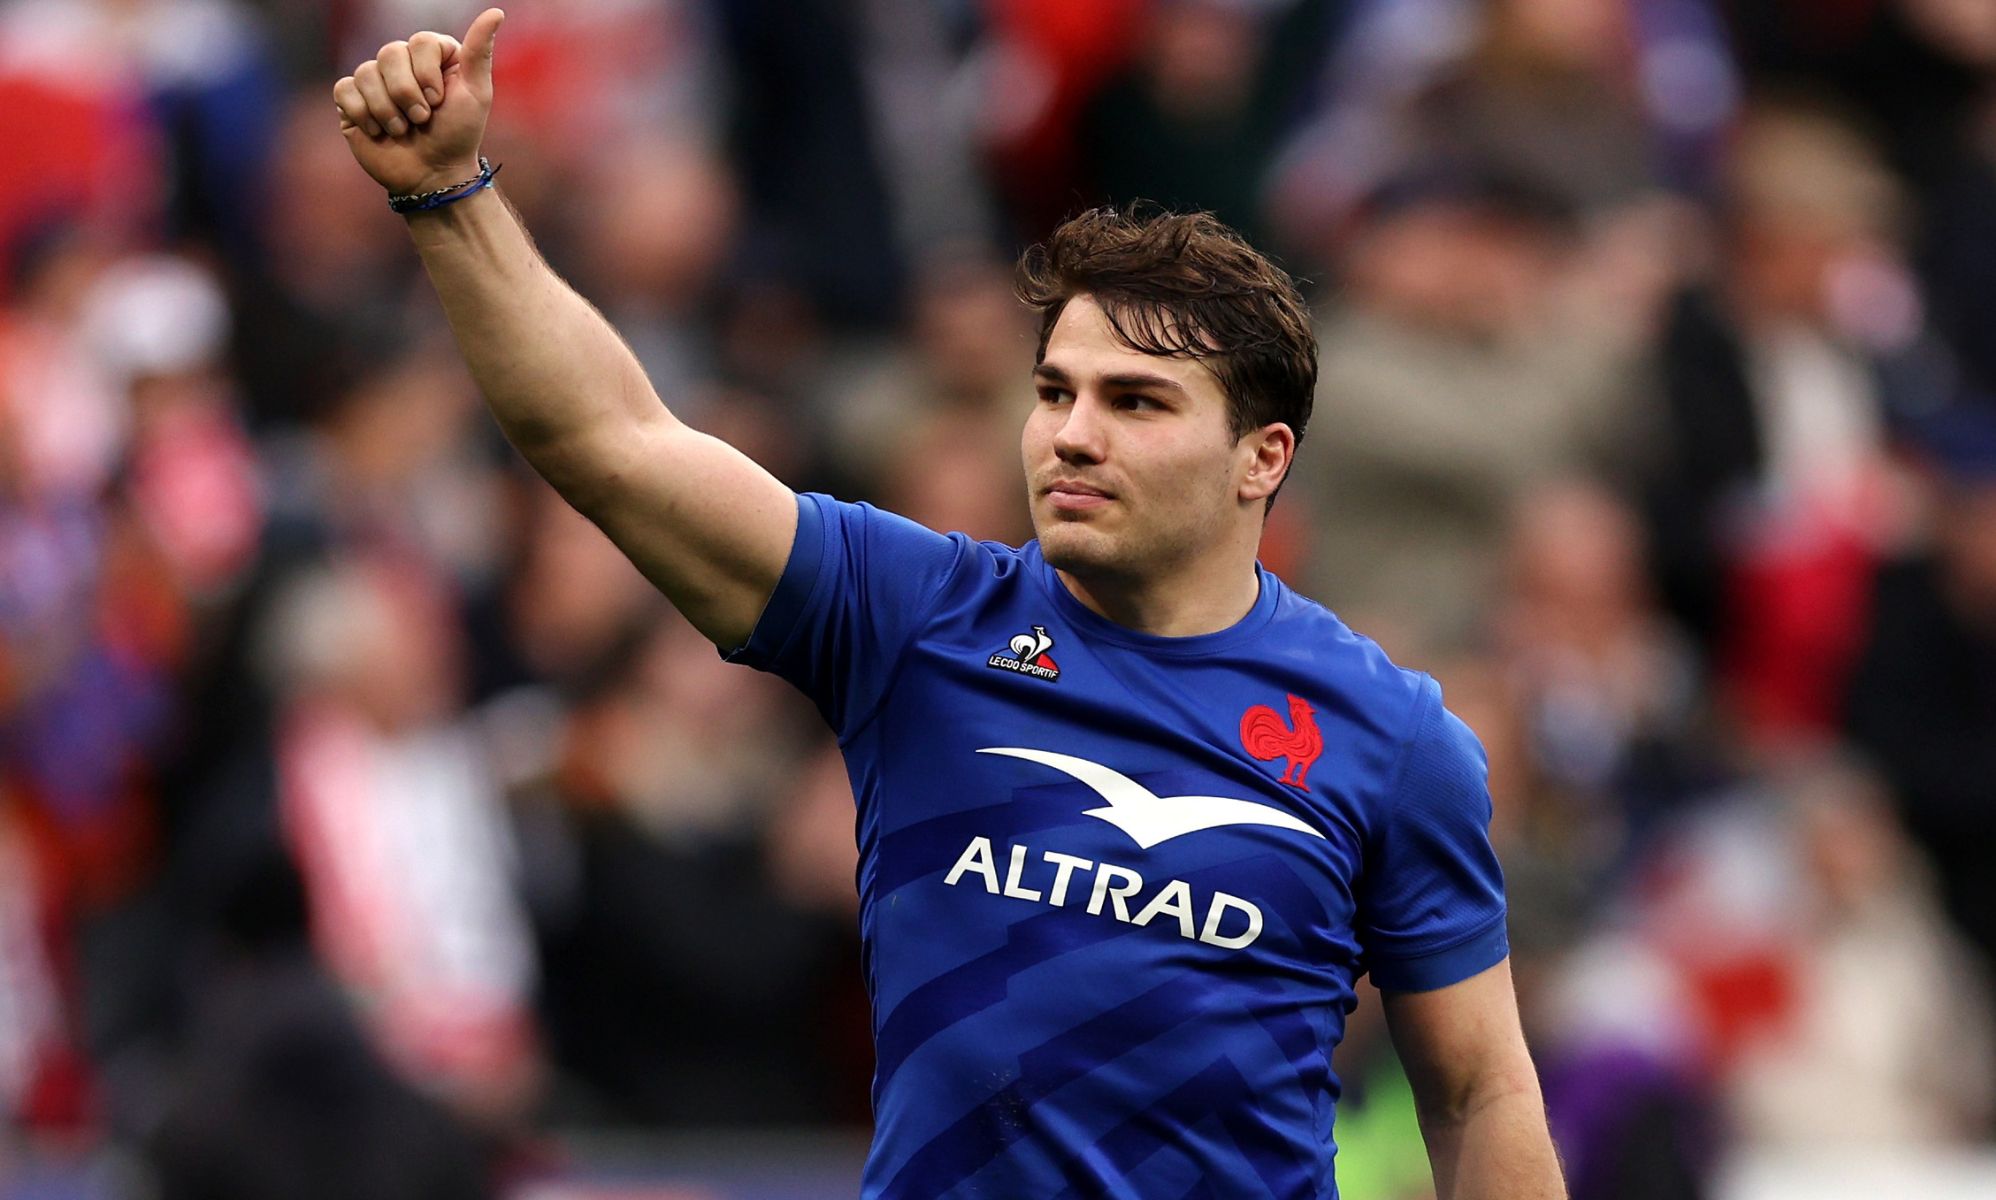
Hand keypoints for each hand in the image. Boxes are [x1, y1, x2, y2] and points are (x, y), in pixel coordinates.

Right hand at [333, 7, 503, 195]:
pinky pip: (344, 89)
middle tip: (422, 120)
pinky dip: (363, 114)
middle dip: (407, 94)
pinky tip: (379, 131)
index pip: (420, 41)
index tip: (439, 101)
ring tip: (403, 130)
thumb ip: (479, 51)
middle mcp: (402, 63)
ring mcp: (375, 81)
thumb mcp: (476, 93)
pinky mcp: (352, 101)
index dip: (427, 74)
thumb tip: (496, 12)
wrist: (433, 175)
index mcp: (432, 55)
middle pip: (389, 53)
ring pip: (366, 73)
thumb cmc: (458, 135)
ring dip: (388, 111)